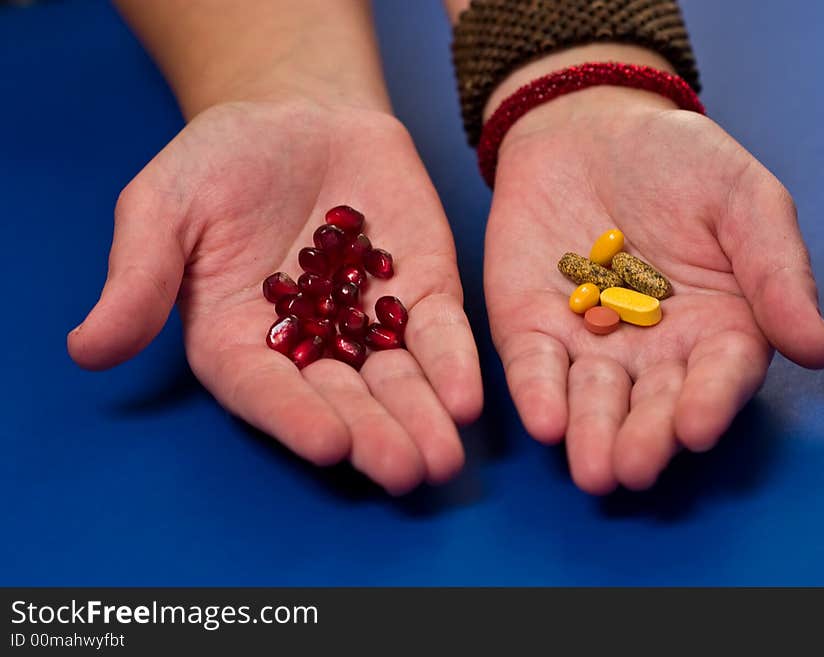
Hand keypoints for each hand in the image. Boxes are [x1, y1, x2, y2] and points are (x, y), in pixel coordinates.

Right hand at [68, 97, 481, 494]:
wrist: (298, 116)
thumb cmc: (221, 162)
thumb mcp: (164, 207)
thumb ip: (139, 276)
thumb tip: (87, 349)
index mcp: (240, 342)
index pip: (265, 390)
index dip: (293, 417)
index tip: (326, 442)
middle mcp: (309, 347)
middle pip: (342, 400)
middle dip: (374, 435)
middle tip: (404, 469)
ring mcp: (369, 324)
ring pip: (398, 381)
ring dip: (422, 418)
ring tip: (443, 456)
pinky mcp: (420, 293)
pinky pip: (438, 333)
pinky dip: (453, 363)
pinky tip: (469, 395)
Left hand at [484, 86, 823, 493]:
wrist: (590, 127)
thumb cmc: (678, 162)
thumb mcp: (742, 199)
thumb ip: (776, 270)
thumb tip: (821, 349)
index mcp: (717, 328)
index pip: (719, 375)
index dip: (709, 402)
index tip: (697, 427)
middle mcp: (653, 350)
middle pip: (651, 402)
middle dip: (644, 437)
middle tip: (633, 467)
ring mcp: (587, 342)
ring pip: (591, 398)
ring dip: (590, 433)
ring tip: (593, 468)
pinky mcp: (531, 327)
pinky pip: (534, 366)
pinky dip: (537, 392)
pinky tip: (544, 421)